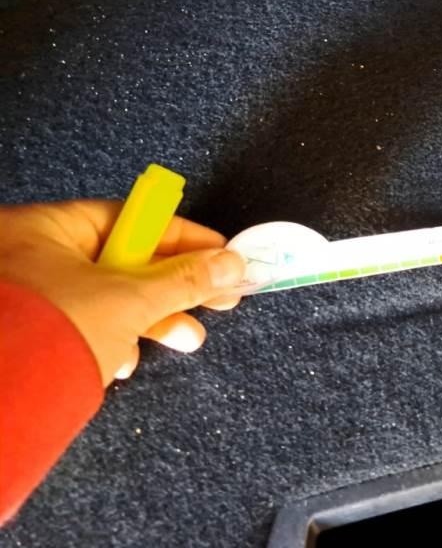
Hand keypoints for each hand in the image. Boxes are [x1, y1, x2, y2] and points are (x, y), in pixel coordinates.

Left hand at [0, 200, 244, 385]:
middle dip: (175, 287)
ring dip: (153, 318)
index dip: (183, 238)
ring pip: (105, 297)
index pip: (130, 220)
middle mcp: (29, 254)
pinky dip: (111, 339)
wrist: (1, 406)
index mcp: (45, 228)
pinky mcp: (27, 335)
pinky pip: (81, 325)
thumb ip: (184, 280)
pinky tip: (124, 362)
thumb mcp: (131, 300)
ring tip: (189, 340)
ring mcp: (25, 297)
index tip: (222, 256)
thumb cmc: (60, 330)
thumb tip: (233, 263)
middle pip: (122, 261)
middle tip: (220, 301)